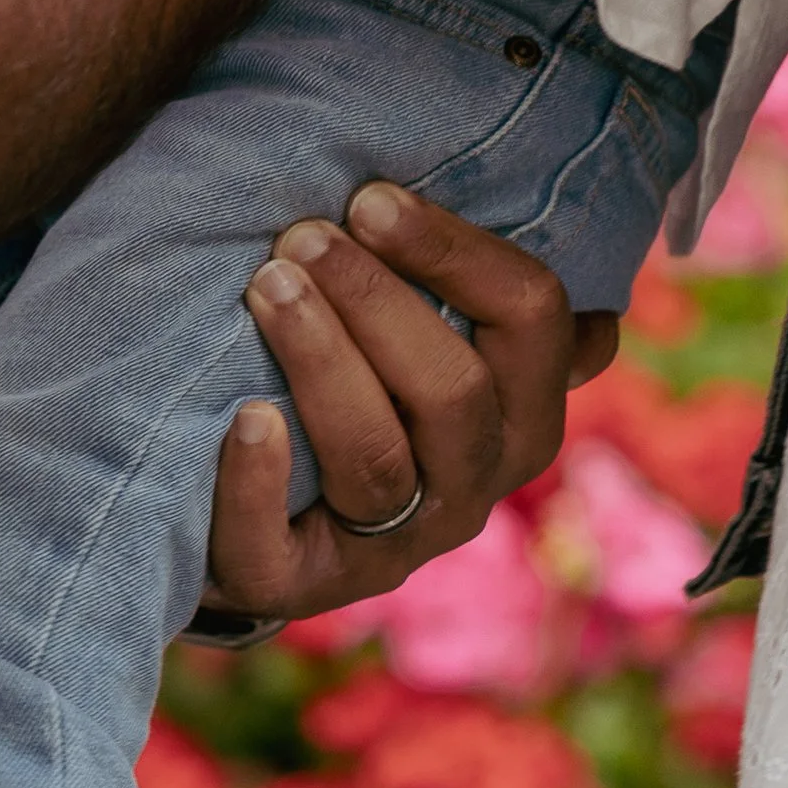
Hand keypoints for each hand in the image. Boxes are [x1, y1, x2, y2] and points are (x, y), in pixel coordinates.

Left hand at [196, 183, 612, 628]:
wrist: (272, 510)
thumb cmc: (367, 378)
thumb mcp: (442, 333)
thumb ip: (485, 291)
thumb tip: (545, 230)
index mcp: (524, 415)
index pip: (531, 318)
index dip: (455, 251)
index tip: (371, 198)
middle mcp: (473, 488)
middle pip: (454, 391)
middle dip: (376, 300)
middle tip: (302, 236)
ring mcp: (393, 548)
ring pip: (375, 459)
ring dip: (320, 360)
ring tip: (266, 286)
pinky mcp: (301, 589)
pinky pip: (279, 549)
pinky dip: (259, 482)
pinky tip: (243, 417)